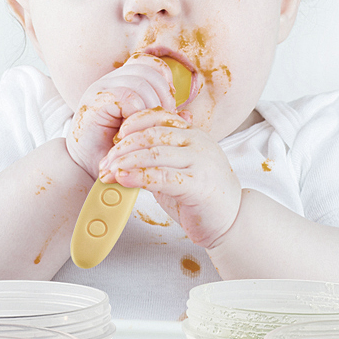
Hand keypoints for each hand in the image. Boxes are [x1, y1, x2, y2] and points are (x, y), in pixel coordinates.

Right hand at [66, 54, 175, 178]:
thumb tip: (189, 115)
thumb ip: (163, 121)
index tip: (168, 109)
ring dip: (150, 108)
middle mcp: (111, 80)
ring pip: (141, 83)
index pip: (152, 65)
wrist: (85, 168)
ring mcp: (100, 87)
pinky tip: (131, 131)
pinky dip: (136, 114)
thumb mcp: (145, 133)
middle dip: (163, 97)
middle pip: (150, 71)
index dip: (166, 84)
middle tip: (160, 121)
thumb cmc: (115, 152)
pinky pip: (127, 96)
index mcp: (123, 81)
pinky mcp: (94, 100)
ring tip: (145, 128)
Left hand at [97, 107, 241, 248]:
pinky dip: (137, 176)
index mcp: (195, 134)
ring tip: (109, 171)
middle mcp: (199, 143)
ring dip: (125, 162)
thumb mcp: (180, 170)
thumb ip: (159, 159)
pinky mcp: (198, 185)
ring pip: (154, 153)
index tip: (116, 138)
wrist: (232, 221)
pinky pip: (160, 176)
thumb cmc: (203, 197)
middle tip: (106, 162)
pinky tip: (122, 180)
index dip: (134, 124)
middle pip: (151, 135)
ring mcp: (200, 162)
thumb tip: (125, 154)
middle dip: (123, 147)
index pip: (159, 117)